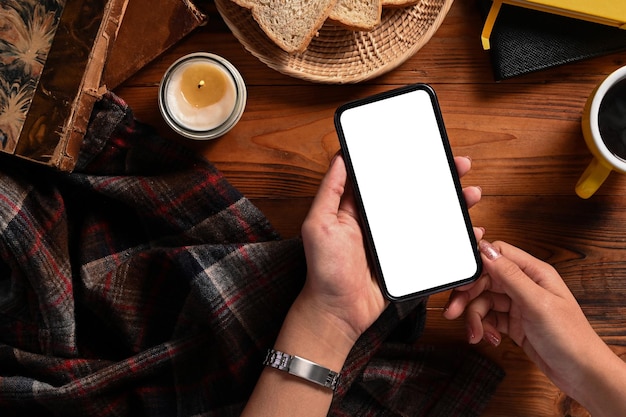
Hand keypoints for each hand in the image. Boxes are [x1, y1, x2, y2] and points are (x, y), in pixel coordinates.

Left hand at [242, 154, 482, 416]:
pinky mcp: (410, 260)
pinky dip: (456, 235)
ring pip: (431, 215)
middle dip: (441, 178)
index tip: (429, 148)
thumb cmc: (325, 271)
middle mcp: (382, 221)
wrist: (339, 313)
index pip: (388, 176)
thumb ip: (330, 191)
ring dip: (454, 203)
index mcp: (361, 208)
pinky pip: (436, 243)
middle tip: (461, 167)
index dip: (408, 160)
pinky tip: (472, 230)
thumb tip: (340, 156)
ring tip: (471, 194)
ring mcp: (398, 241)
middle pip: (416, 192)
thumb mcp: (319, 225)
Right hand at [444, 240, 625, 415]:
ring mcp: (518, 304)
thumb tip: (486, 250)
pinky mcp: (514, 323)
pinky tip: (489, 338)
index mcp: (534, 272)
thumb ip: (510, 276)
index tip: (460, 282)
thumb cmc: (570, 338)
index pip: (497, 255)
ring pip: (483, 301)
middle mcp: (525, 285)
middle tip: (454, 312)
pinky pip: (488, 318)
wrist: (581, 374)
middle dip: (467, 296)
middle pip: (484, 280)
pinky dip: (484, 328)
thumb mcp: (537, 303)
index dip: (475, 266)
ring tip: (476, 334)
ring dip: (474, 317)